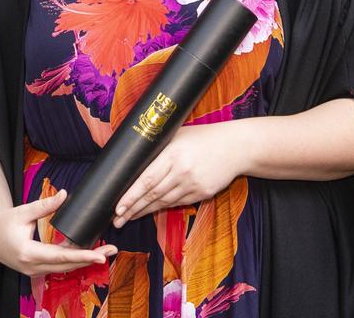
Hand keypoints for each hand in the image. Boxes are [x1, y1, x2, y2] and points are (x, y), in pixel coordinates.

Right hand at [0, 189, 116, 276]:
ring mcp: (35, 270)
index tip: (101, 255)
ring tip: (107, 251)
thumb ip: (44, 205)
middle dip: (91, 258)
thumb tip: (65, 194)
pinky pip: (59, 265)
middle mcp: (33, 267)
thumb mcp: (22, 211)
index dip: (83, 255)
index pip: (61, 257)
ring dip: (85, 260)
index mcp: (28, 253)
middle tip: (113, 250)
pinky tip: (89, 252)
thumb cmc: (3, 222)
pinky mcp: (37, 268)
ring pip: (65, 267)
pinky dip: (74, 259)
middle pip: (68, 265)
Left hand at [113, 123, 246, 226]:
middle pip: (152, 195)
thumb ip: (158, 148)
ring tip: (128, 217)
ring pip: (164, 202)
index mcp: (173, 154)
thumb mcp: (177, 134)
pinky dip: (162, 208)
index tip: (117, 206)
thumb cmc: (203, 137)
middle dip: (132, 209)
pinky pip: (178, 203)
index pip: (146, 180)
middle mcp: (182, 171)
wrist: (236, 147)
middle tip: (116, 219)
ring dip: (144, 211)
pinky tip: (150, 211)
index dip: (130, 196)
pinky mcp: (203, 194)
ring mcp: (193, 184)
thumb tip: (132, 159)